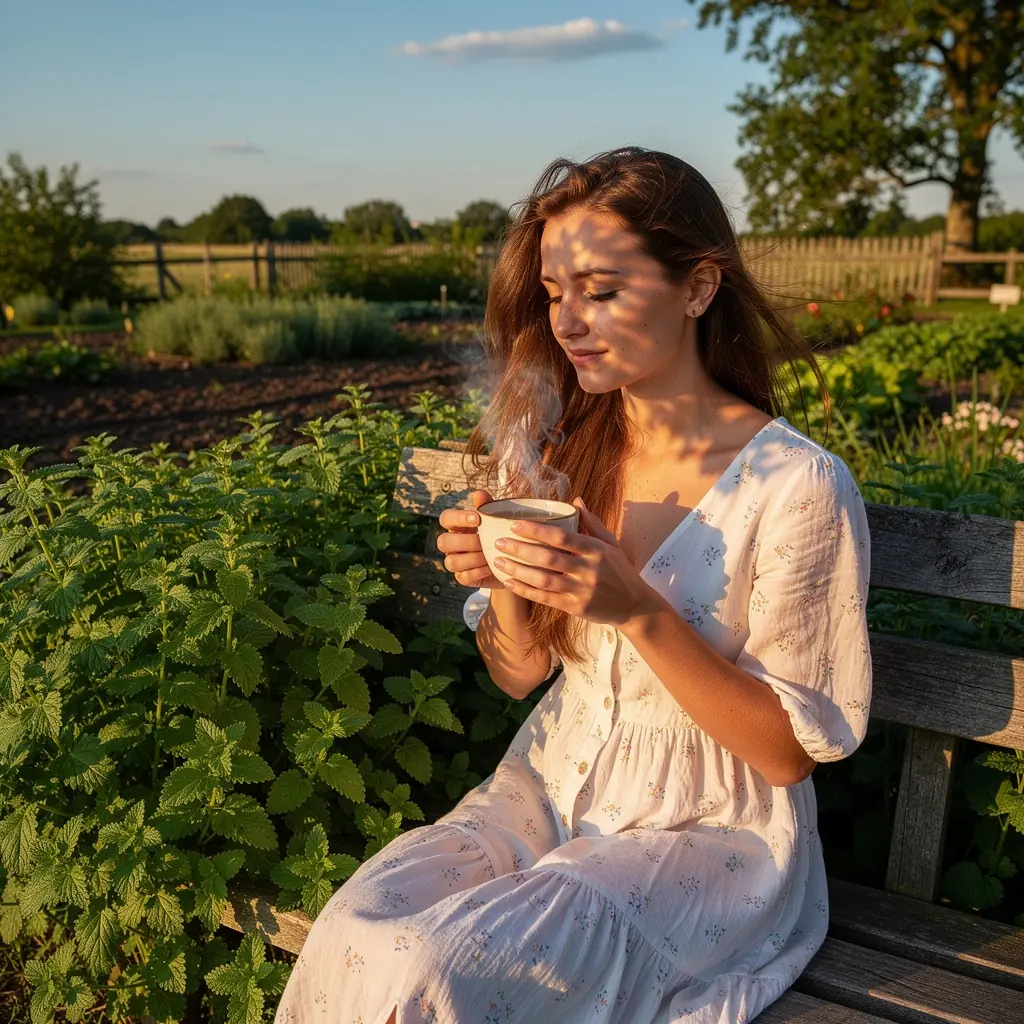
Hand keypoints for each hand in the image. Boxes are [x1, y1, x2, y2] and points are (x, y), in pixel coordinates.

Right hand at [436, 490, 504, 589]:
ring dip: (470, 558)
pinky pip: (462, 577)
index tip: (477, 518)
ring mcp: (456, 562)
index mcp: (457, 526)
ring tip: (487, 555)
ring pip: (450, 562)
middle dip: (464, 541)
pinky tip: (490, 567)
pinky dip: (477, 572)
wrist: (513, 560)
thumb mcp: (497, 520)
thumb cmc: (500, 535)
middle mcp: (452, 544)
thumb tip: (479, 493)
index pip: (445, 518)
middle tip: (483, 540)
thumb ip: (487, 507)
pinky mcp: (464, 577)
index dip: (458, 518)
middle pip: (442, 542)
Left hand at [492, 497, 656, 628]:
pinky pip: (546, 599)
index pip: (562, 538)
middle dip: (520, 549)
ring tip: (499, 562)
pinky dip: (526, 591)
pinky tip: (510, 583)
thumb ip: (592, 523)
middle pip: (549, 558)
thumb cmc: (620, 571)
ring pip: (544, 580)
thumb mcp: (611, 544)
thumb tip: (576, 500)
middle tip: (499, 542)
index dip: (537, 531)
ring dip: (518, 571)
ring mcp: (582, 590)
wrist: (635, 606)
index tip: (515, 525)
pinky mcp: (576, 608)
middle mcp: (589, 570)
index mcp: (596, 550)